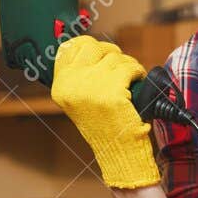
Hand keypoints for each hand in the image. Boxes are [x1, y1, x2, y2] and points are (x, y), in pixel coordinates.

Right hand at [51, 35, 160, 188]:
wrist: (117, 151)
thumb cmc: (104, 125)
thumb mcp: (80, 100)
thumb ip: (80, 76)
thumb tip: (93, 48)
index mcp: (60, 86)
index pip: (69, 47)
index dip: (90, 46)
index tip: (103, 53)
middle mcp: (71, 84)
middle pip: (92, 46)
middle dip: (110, 52)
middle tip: (120, 67)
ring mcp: (91, 86)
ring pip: (114, 56)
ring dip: (127, 64)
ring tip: (130, 80)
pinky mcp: (112, 90)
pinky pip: (129, 66)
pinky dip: (137, 71)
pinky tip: (137, 80)